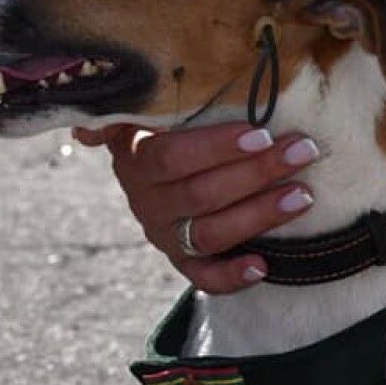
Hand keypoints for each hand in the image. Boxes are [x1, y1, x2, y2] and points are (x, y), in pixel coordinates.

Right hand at [73, 122, 319, 293]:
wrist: (157, 166)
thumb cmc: (167, 123)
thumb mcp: (144, 108)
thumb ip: (127, 106)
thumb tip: (82, 134)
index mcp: (135, 159)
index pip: (171, 156)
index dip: (215, 148)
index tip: (261, 132)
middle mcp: (145, 201)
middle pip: (199, 194)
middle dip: (257, 173)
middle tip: (302, 151)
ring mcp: (163, 234)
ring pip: (208, 233)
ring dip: (258, 215)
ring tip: (303, 196)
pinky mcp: (180, 260)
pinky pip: (202, 278)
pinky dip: (231, 277)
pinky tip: (263, 265)